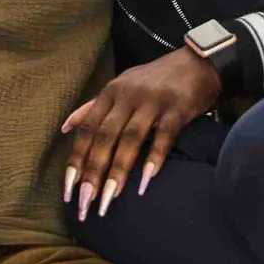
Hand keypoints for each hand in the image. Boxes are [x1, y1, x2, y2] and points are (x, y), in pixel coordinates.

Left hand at [60, 47, 221, 219]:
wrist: (198, 61)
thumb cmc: (156, 79)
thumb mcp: (121, 86)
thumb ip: (93, 107)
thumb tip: (65, 127)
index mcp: (111, 93)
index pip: (87, 129)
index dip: (77, 160)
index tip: (69, 190)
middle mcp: (128, 96)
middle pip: (105, 137)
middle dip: (93, 171)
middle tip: (86, 202)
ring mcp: (153, 101)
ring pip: (130, 139)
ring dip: (118, 170)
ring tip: (109, 199)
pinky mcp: (177, 108)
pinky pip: (164, 135)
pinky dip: (154, 158)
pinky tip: (146, 181)